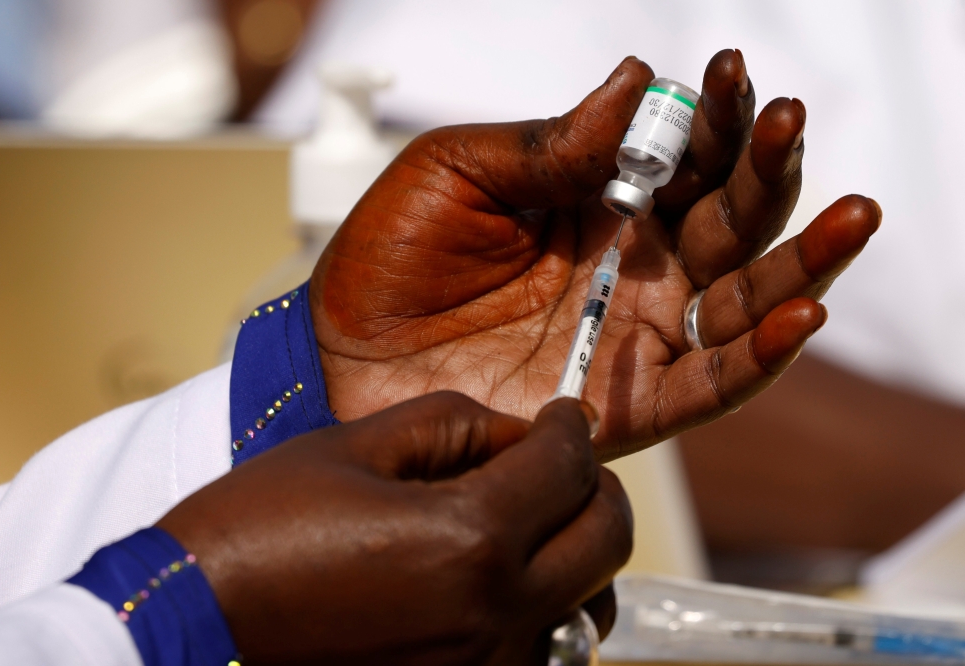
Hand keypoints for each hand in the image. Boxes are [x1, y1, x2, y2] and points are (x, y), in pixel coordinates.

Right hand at [158, 393, 630, 664]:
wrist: (195, 627)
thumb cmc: (261, 529)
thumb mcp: (354, 448)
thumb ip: (455, 425)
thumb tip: (522, 434)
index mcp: (469, 540)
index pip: (568, 468)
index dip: (572, 429)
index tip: (566, 416)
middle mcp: (496, 617)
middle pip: (607, 540)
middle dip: (595, 487)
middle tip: (562, 463)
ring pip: (592, 606)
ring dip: (579, 556)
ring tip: (533, 525)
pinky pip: (546, 653)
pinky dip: (545, 612)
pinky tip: (503, 585)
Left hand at [309, 49, 880, 460]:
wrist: (338, 354)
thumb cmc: (389, 257)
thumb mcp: (456, 173)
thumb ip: (550, 144)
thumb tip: (638, 80)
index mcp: (597, 206)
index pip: (683, 158)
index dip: (716, 119)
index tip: (732, 75)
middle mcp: (631, 271)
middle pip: (730, 222)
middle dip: (771, 173)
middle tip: (790, 124)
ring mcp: (631, 338)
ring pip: (742, 302)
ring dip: (802, 262)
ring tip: (850, 216)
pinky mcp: (622, 406)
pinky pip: (708, 385)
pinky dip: (759, 357)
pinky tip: (799, 316)